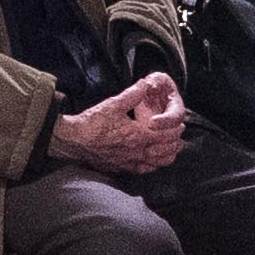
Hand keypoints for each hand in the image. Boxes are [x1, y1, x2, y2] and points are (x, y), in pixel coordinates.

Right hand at [47, 73, 188, 176]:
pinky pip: (141, 170)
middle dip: (174, 145)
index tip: (181, 125)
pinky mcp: (120, 168)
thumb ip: (133, 94)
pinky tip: (152, 164)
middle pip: (163, 151)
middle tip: (180, 139)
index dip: (175, 130)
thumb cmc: (92, 122)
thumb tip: (146, 84)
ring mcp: (128, 162)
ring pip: (155, 164)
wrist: (73, 140)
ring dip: (166, 157)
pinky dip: (152, 167)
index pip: (164, 135)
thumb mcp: (113, 104)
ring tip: (173, 152)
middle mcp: (136, 152)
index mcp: (137, 136)